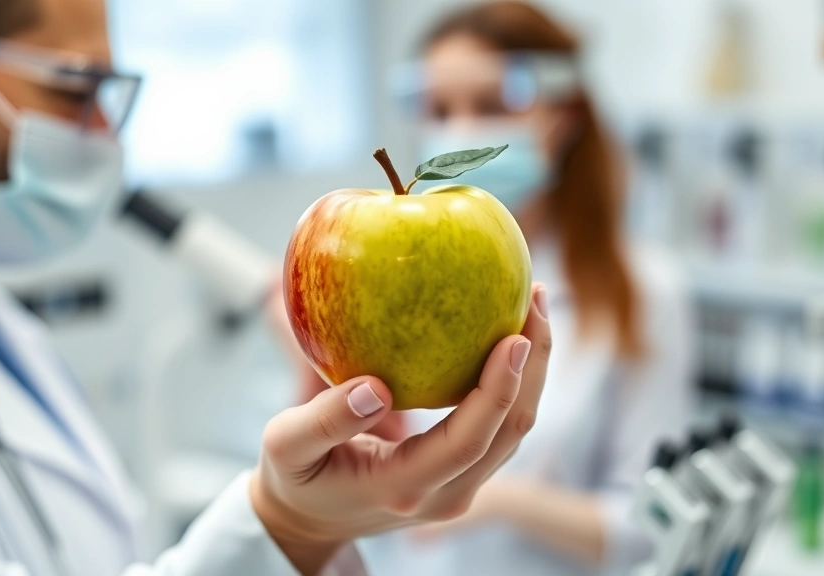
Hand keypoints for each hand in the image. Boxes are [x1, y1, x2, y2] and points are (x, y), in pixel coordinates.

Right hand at [251, 284, 551, 574]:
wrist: (310, 519)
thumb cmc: (295, 477)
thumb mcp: (286, 447)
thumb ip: (323, 421)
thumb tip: (375, 387)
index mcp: (403, 487)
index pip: (468, 439)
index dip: (499, 389)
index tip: (515, 336)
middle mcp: (443, 495)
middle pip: (510, 431)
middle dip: (534, 364)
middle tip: (537, 296)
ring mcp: (458, 489)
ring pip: (514, 430)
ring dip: (532, 369)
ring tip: (536, 303)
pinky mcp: (462, 474)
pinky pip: (500, 427)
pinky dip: (514, 380)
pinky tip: (510, 332)